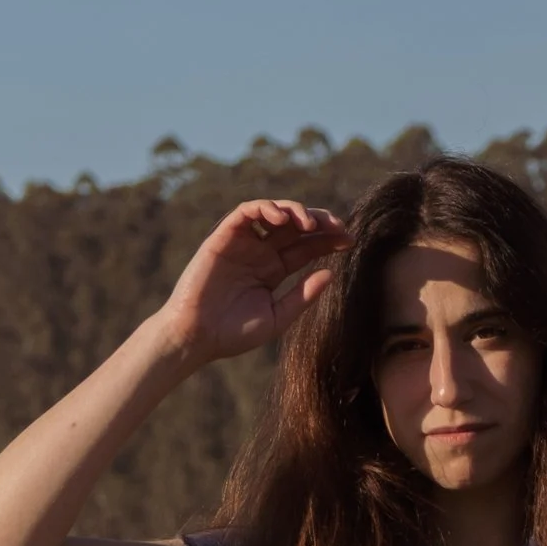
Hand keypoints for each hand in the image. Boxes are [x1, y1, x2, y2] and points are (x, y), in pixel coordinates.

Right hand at [159, 201, 348, 365]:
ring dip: (294, 210)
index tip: (350, 241)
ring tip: (310, 223)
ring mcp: (242, 242)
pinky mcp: (223, 237)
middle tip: (338, 225)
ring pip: (273, 212)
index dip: (328, 240)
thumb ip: (302, 295)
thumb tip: (331, 273)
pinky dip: (264, 208)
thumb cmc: (233, 333)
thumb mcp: (277, 317)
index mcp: (273, 270)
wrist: (196, 336)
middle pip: (294, 225)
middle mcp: (259, 252)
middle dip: (319, 220)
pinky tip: (281, 218)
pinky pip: (246, 212)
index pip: (305, 246)